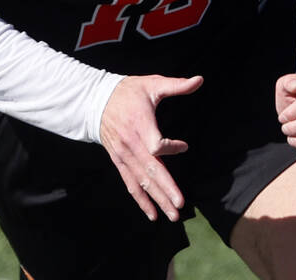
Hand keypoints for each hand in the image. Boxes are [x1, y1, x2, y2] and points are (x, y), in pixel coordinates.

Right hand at [99, 74, 202, 222]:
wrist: (96, 101)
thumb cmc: (128, 92)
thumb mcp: (152, 84)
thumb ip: (176, 85)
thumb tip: (199, 80)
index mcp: (140, 125)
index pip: (155, 145)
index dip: (170, 148)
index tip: (183, 146)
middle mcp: (131, 144)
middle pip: (150, 171)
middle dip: (166, 190)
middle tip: (180, 206)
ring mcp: (124, 155)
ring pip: (141, 181)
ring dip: (157, 199)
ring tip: (171, 215)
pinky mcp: (119, 161)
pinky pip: (130, 183)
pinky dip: (141, 200)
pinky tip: (152, 214)